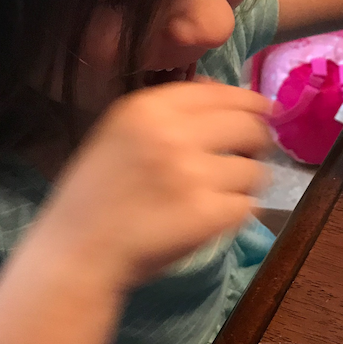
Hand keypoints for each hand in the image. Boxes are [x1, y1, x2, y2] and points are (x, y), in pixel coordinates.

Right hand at [35, 82, 272, 288]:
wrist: (78, 250)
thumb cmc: (96, 196)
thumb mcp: (119, 134)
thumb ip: (167, 114)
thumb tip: (224, 95)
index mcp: (148, 108)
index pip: (222, 93)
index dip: (251, 103)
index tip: (263, 112)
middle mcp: (173, 134)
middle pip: (250, 126)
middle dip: (259, 141)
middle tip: (252, 155)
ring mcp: (194, 174)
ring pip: (255, 170)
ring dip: (247, 183)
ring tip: (224, 194)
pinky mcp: (209, 213)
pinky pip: (247, 206)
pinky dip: (237, 213)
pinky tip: (215, 217)